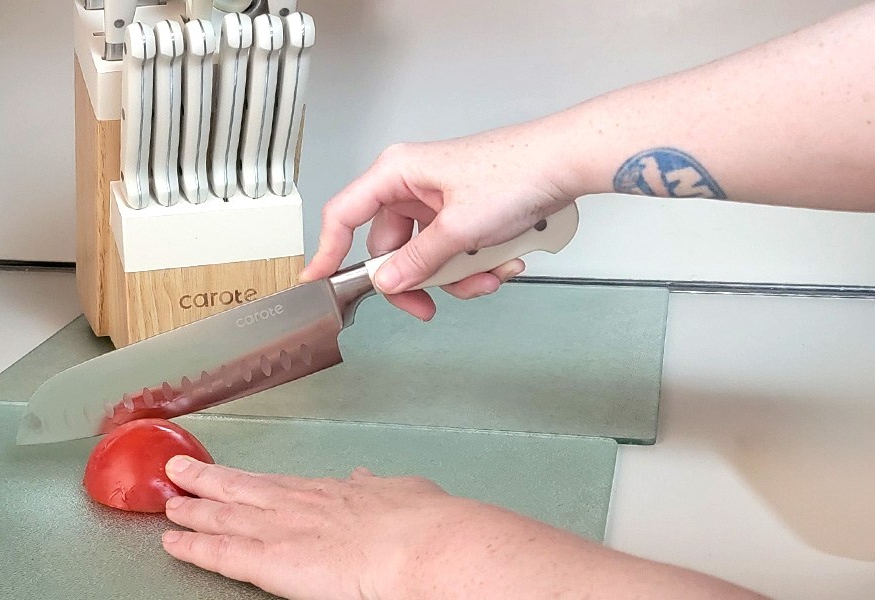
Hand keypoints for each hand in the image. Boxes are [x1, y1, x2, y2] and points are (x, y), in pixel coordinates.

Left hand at [159, 456, 592, 599]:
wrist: (425, 543)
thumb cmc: (426, 524)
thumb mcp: (405, 492)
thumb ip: (380, 488)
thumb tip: (369, 478)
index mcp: (331, 492)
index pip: (277, 486)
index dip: (247, 482)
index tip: (228, 476)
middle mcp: (298, 504)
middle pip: (241, 490)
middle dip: (207, 481)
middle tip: (179, 472)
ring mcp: (281, 529)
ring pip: (224, 517)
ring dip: (192, 511)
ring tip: (168, 505)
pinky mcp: (272, 559)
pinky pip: (222, 555)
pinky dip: (194, 548)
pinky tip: (172, 544)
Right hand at [299, 124, 582, 320]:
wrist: (568, 162)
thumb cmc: (516, 173)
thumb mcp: (459, 228)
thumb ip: (417, 261)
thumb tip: (386, 283)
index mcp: (397, 173)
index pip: (344, 215)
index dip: (327, 251)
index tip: (318, 283)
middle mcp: (412, 184)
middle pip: (391, 248)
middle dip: (419, 280)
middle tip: (429, 308)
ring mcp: (439, 200)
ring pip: (427, 255)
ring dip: (456, 276)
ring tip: (489, 277)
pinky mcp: (465, 211)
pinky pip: (454, 250)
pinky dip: (475, 264)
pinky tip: (504, 263)